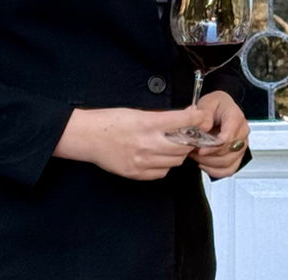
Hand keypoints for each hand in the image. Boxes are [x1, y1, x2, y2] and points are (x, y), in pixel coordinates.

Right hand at [53, 105, 209, 180]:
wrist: (87, 137)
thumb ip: (162, 118)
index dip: (197, 118)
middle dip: (190, 139)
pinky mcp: (136, 174)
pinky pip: (162, 173)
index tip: (200, 116)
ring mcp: (142, 162)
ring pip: (175, 161)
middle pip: (184, 146)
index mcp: (148, 124)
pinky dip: (165, 165)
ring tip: (173, 145)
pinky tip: (160, 157)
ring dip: (179, 153)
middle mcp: (147, 144)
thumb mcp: (138, 113)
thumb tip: (185, 116)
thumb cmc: (110, 121)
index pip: (183, 121)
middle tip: (190, 134)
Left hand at [190, 90, 250, 177]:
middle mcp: (242, 132)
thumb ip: (205, 113)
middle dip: (208, 154)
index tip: (200, 148)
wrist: (218, 110)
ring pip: (227, 163)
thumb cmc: (214, 106)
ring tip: (197, 155)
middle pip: (227, 152)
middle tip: (194, 150)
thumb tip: (205, 127)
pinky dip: (215, 170)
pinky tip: (205, 163)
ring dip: (209, 162)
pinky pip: (229, 170)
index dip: (212, 146)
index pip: (228, 138)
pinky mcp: (238, 155)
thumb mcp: (206, 102)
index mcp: (236, 117)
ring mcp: (241, 145)